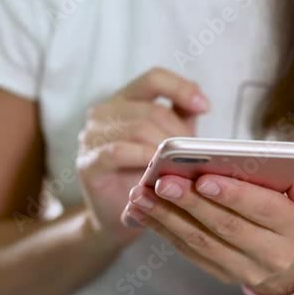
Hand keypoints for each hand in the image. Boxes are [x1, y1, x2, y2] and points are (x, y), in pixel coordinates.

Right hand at [77, 67, 209, 250]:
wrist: (119, 215)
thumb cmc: (146, 174)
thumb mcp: (168, 141)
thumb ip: (181, 117)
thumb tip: (201, 103)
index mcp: (125, 100)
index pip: (154, 79)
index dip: (181, 89)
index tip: (206, 108)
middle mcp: (104, 112)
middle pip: (151, 109)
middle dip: (179, 132)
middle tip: (195, 154)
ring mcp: (92, 136)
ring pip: (138, 129)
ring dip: (165, 148)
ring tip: (181, 166)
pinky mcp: (88, 163)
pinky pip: (118, 152)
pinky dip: (143, 159)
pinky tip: (157, 172)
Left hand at [123, 163, 293, 294]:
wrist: (292, 251)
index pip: (264, 209)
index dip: (234, 194)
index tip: (203, 178)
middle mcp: (273, 254)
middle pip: (226, 227)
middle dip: (191, 203)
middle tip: (162, 182)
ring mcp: (246, 269)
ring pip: (201, 242)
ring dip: (167, 217)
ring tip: (141, 194)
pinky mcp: (222, 274)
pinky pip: (188, 251)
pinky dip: (163, 230)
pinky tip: (141, 210)